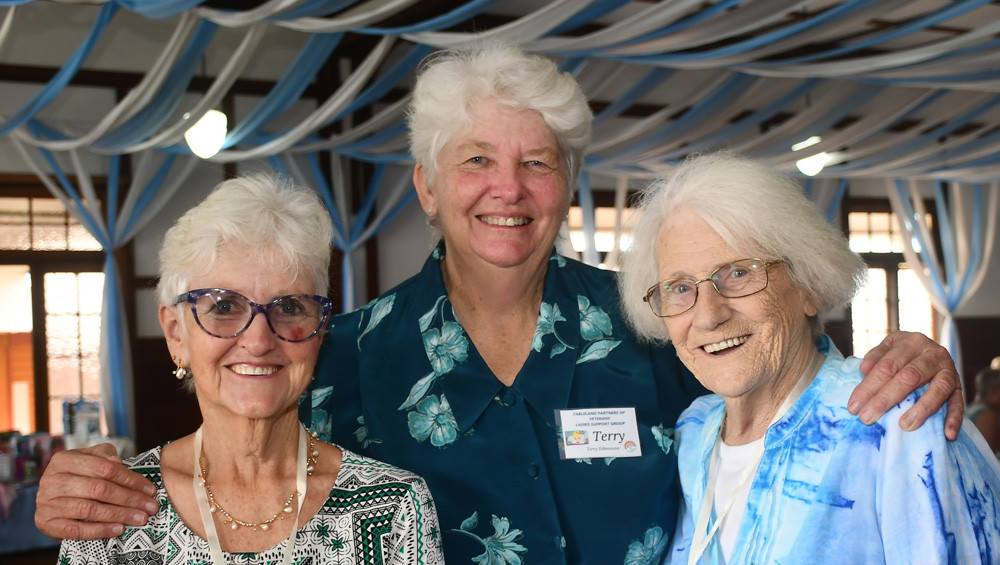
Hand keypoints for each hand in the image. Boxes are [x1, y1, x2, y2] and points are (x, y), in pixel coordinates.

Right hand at [35, 443, 157, 539]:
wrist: (51, 498)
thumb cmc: (78, 475)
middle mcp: (52, 480)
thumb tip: (119, 463)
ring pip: (90, 510)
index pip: (104, 468)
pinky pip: (76, 530)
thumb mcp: (89, 459)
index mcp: (64, 459)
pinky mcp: (46, 523)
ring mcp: (47, 502)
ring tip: (140, 519)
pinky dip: (100, 530)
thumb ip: (105, 456)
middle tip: (150, 507)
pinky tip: (119, 529)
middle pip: (99, 489)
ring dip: (119, 515)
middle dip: (130, 499)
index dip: (130, 479)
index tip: (150, 490)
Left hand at [848, 331, 962, 439]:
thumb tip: (863, 369)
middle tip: (867, 418)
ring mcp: (949, 370)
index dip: (869, 386)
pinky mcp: (960, 386)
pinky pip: (959, 403)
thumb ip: (876, 357)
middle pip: (909, 377)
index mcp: (912, 342)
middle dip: (885, 399)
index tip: (853, 406)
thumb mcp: (889, 348)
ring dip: (921, 410)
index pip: (887, 366)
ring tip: (904, 426)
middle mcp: (933, 354)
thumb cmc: (903, 353)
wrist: (930, 350)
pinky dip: (955, 419)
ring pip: (937, 389)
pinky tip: (947, 434)